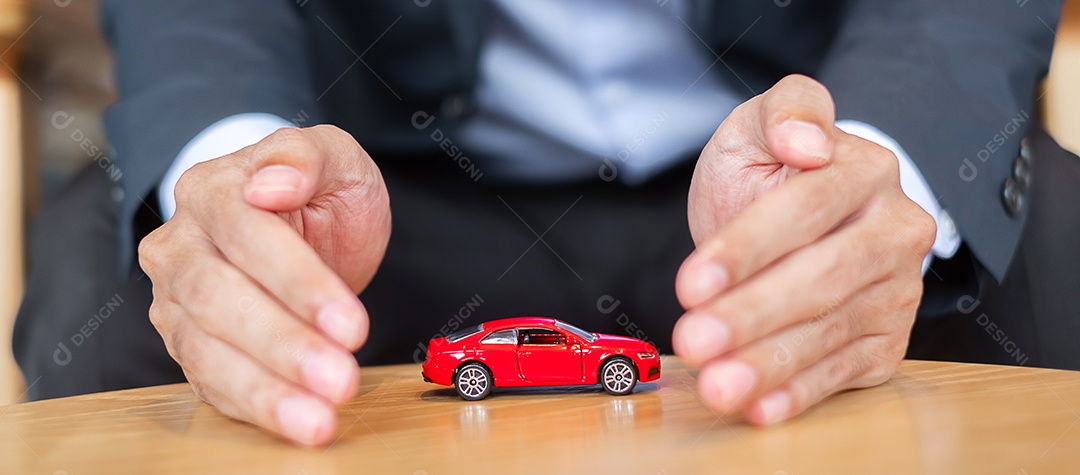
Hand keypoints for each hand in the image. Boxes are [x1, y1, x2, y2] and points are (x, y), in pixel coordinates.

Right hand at [139, 125, 390, 444]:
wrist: (305, 219)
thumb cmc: (320, 190)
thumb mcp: (335, 158)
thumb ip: (307, 158)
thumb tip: (273, 184)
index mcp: (211, 190)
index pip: (245, 236)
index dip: (297, 282)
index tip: (349, 322)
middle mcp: (180, 246)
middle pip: (217, 299)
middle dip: (283, 344)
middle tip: (339, 378)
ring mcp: (176, 301)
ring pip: (205, 350)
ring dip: (265, 389)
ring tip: (320, 417)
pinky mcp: (190, 345)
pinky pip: (211, 382)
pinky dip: (256, 406)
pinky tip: (298, 421)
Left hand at [673, 75, 934, 424]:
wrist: (795, 211)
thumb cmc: (769, 171)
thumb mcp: (758, 127)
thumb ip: (785, 111)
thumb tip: (804, 140)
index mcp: (864, 171)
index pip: (804, 211)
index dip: (746, 249)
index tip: (692, 282)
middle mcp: (894, 231)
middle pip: (821, 278)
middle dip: (752, 314)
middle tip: (696, 340)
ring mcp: (897, 289)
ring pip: (831, 331)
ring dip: (770, 364)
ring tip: (719, 384)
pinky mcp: (888, 338)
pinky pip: (844, 371)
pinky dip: (800, 393)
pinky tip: (760, 407)